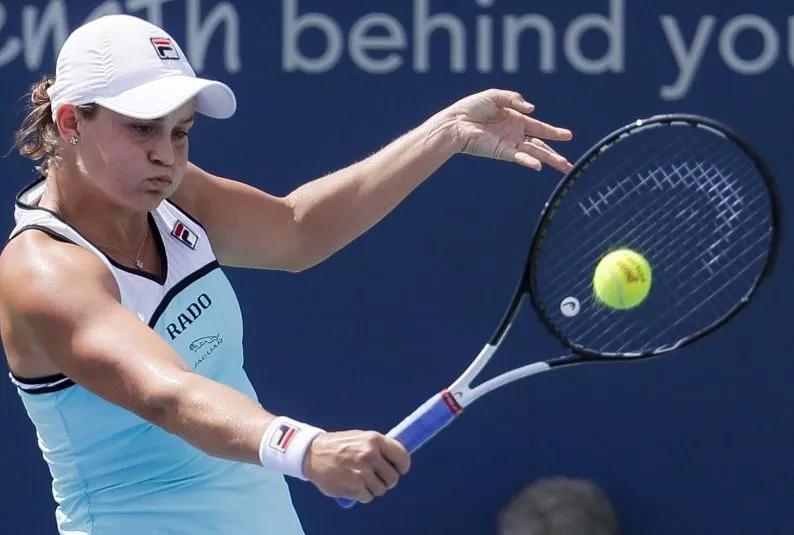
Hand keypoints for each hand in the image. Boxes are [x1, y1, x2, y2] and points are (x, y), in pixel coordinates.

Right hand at [303, 430, 409, 503]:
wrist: (313, 454)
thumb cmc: (340, 445)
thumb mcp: (361, 437)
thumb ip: (379, 447)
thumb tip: (399, 458)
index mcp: (374, 440)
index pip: (402, 456)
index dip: (402, 466)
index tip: (399, 469)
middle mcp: (369, 455)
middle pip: (393, 477)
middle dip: (387, 480)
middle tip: (377, 477)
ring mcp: (361, 472)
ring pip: (381, 489)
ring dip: (374, 488)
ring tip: (362, 480)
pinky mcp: (353, 488)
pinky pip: (368, 497)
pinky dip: (363, 495)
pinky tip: (354, 485)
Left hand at [445, 88, 573, 171]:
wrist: (456, 122)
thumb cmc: (472, 108)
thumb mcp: (495, 96)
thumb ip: (514, 99)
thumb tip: (532, 109)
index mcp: (516, 120)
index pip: (539, 128)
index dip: (554, 132)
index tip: (568, 136)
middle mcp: (515, 135)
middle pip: (540, 146)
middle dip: (555, 154)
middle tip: (569, 164)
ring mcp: (509, 145)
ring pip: (534, 153)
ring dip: (549, 159)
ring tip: (564, 167)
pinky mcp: (500, 151)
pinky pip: (518, 157)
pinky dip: (528, 161)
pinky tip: (538, 165)